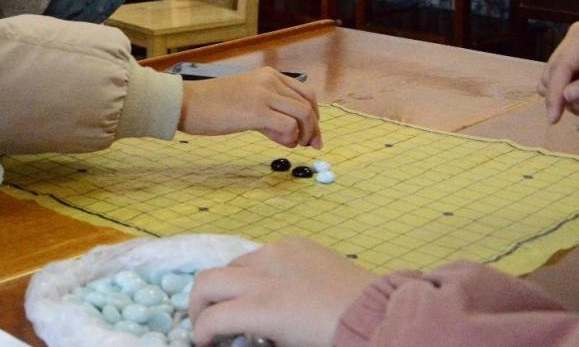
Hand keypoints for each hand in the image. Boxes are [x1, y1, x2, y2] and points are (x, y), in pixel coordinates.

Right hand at [179, 67, 321, 148]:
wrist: (187, 103)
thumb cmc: (211, 105)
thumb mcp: (245, 98)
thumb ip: (268, 109)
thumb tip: (289, 130)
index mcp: (268, 75)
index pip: (305, 93)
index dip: (314, 116)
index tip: (312, 133)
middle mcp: (270, 80)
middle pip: (308, 105)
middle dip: (314, 128)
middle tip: (311, 145)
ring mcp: (264, 94)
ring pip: (303, 115)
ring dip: (304, 134)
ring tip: (293, 145)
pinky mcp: (256, 111)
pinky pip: (288, 126)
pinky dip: (290, 138)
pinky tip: (281, 143)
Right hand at [189, 238, 375, 346]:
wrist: (379, 314)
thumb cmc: (332, 340)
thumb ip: (257, 337)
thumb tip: (238, 335)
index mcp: (262, 308)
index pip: (211, 319)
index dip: (201, 335)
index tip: (206, 344)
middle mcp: (263, 274)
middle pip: (207, 281)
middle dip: (198, 304)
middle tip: (207, 321)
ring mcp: (278, 252)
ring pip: (232, 264)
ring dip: (227, 285)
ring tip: (240, 302)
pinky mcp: (294, 242)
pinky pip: (261, 253)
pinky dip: (255, 270)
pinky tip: (271, 285)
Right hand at [538, 17, 578, 122]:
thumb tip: (567, 96)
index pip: (562, 65)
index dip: (556, 92)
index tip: (554, 119)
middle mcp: (577, 38)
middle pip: (552, 73)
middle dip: (570, 97)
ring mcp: (576, 49)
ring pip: (555, 81)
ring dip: (578, 100)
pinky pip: (566, 83)